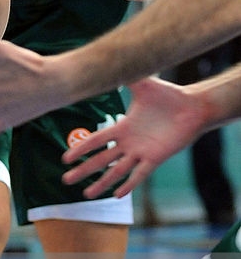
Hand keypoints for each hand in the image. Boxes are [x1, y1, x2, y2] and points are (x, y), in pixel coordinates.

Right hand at [61, 77, 209, 197]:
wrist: (192, 107)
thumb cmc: (168, 96)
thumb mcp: (143, 84)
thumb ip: (126, 76)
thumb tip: (109, 62)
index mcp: (123, 127)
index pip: (96, 141)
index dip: (80, 149)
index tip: (65, 159)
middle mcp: (129, 143)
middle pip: (101, 160)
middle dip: (83, 171)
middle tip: (66, 181)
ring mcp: (141, 152)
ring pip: (117, 171)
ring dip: (102, 183)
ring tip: (87, 195)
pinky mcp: (156, 158)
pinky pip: (140, 174)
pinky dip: (128, 184)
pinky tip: (117, 194)